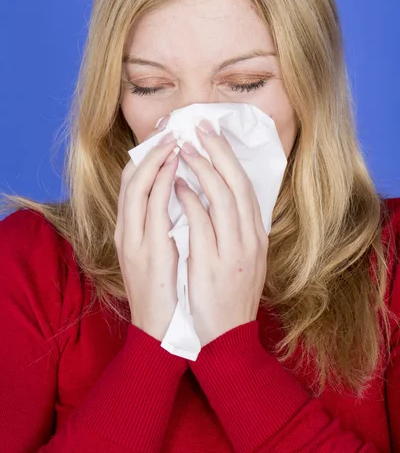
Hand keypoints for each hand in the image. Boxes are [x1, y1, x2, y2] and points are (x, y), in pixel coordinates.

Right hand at [114, 117, 179, 341]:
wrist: (162, 334)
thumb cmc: (167, 293)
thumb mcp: (160, 255)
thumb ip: (164, 226)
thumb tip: (181, 197)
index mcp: (131, 232)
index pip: (133, 183)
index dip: (147, 157)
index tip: (165, 137)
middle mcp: (127, 233)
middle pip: (131, 179)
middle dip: (150, 151)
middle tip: (170, 129)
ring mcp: (134, 242)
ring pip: (137, 188)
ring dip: (155, 160)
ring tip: (174, 140)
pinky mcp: (148, 252)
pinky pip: (153, 209)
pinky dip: (162, 185)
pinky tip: (175, 169)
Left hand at [174, 119, 268, 345]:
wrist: (226, 337)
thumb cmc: (229, 295)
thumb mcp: (242, 258)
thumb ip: (235, 228)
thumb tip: (219, 195)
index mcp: (256, 235)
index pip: (246, 186)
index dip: (229, 157)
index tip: (213, 134)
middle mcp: (249, 239)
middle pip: (237, 184)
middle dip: (218, 151)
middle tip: (199, 126)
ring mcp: (234, 251)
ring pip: (222, 198)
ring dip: (203, 168)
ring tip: (185, 148)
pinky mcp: (213, 265)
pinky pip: (202, 223)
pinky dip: (191, 200)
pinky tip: (177, 184)